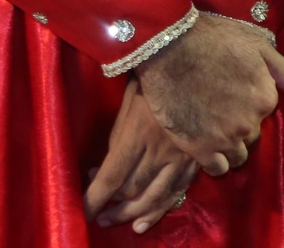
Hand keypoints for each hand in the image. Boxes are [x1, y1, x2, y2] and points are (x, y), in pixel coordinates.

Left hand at [85, 81, 199, 233]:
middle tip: (101, 216)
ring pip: (157, 195)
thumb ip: (118, 138)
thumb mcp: (128, 104)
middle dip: (114, 208)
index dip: (94, 199)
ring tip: (120, 222)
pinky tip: (148, 220)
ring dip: (135, 214)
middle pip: (133, 190)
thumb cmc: (154, 78)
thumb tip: (103, 169)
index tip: (84, 212)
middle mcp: (161, 149)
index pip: (111, 177)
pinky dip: (162, 207)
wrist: (194, 60)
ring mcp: (184, 154)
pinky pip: (179, 189)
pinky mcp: (200, 156)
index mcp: (138, 133)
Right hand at [135, 15, 283, 174]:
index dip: (248, 105)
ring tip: (212, 129)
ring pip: (237, 156)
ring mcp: (225, 137)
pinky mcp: (200, 149)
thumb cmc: (215, 40)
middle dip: (240, 127)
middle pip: (252, 135)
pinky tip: (204, 145)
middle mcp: (250, 122)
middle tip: (219, 111)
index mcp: (266, 97)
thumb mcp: (259, 47)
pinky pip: (217, 168)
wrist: (170, 47)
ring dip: (229, 147)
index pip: (264, 113)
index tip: (232, 95)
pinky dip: (214, 161)